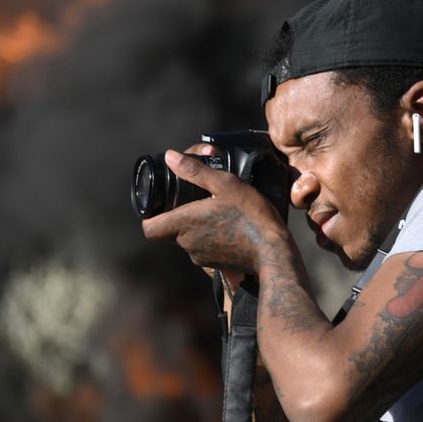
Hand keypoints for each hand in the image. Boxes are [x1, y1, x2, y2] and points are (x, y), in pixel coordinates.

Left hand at [140, 150, 285, 278]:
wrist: (273, 251)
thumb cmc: (251, 216)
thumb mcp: (225, 184)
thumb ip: (195, 170)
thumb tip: (170, 157)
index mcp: (184, 223)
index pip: (149, 227)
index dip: (150, 217)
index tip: (161, 206)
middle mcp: (187, 243)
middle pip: (170, 231)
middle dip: (179, 216)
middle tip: (198, 202)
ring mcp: (200, 257)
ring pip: (187, 240)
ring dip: (196, 228)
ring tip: (218, 214)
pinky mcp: (213, 265)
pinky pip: (203, 250)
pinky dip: (210, 239)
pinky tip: (229, 229)